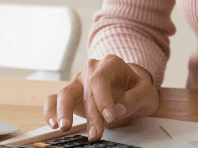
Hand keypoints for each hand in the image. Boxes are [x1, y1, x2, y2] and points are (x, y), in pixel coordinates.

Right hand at [43, 54, 159, 140]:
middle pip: (86, 90)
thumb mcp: (146, 93)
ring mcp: (78, 81)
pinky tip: (54, 123)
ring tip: (65, 128)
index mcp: (110, 64)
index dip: (103, 99)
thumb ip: (135, 98)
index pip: (101, 79)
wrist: (129, 89)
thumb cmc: (136, 89)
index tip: (110, 117)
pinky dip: (51, 111)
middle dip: (91, 114)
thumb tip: (119, 108)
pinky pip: (53, 99)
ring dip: (64, 112)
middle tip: (96, 134)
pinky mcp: (70, 94)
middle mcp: (91, 70)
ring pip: (65, 93)